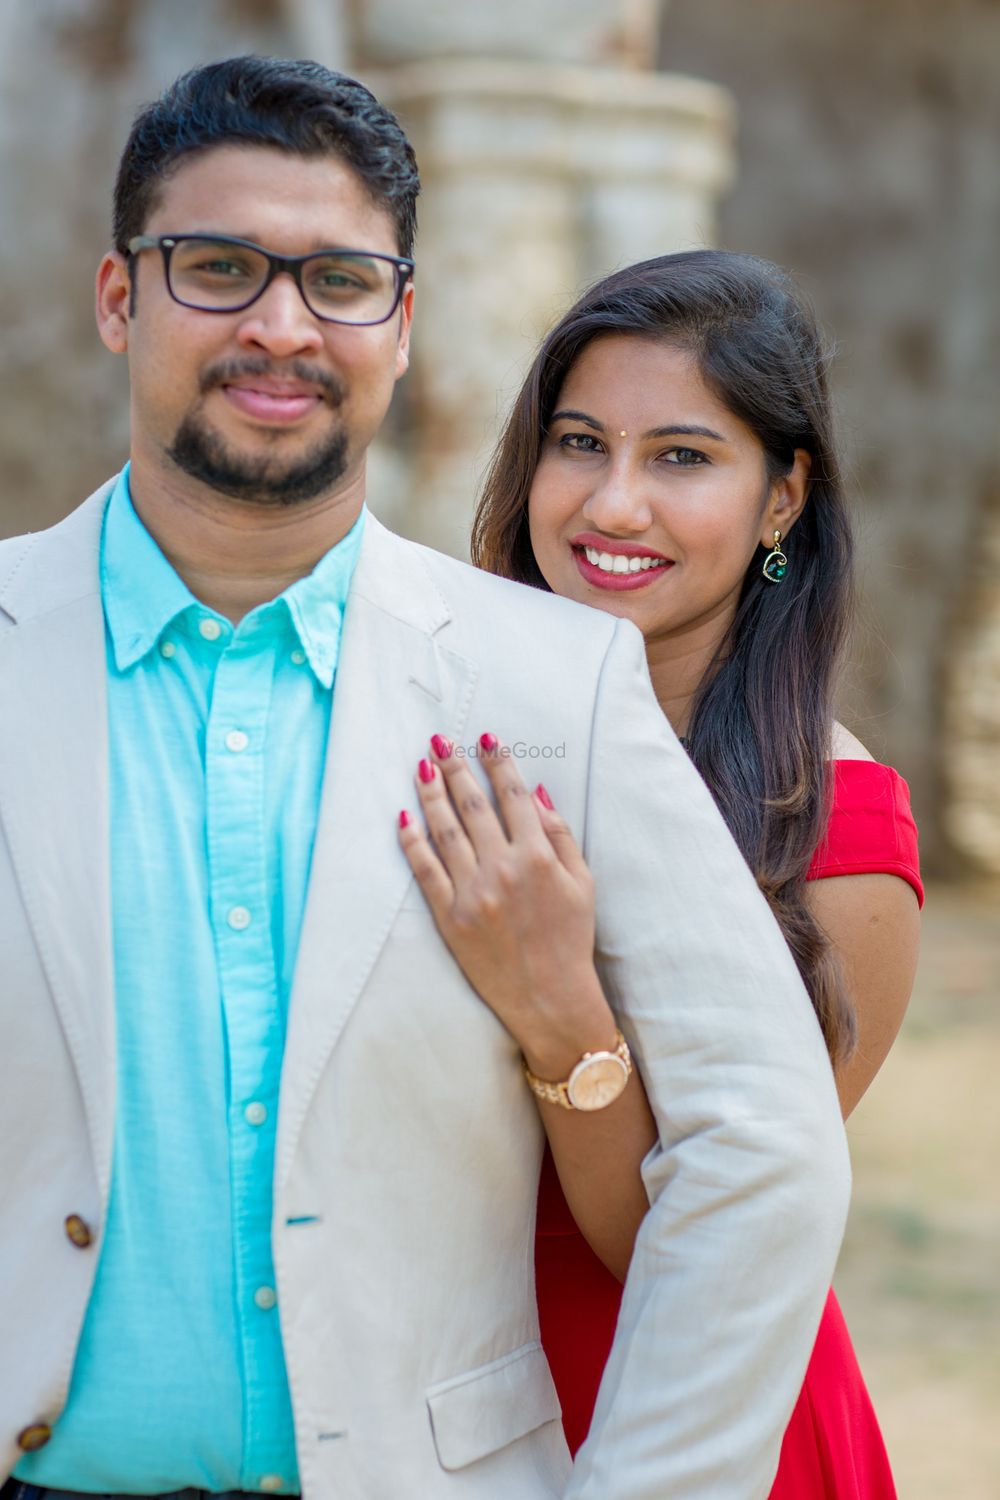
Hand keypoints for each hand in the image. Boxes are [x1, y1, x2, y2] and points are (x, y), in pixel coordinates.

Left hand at [397, 732, 616, 1076]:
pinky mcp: (449, 917)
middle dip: (456, 768)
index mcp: (538, 857)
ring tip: (422, 767)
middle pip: (473, 806)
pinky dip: (412, 841)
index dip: (498, 763)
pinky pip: (424, 870)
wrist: (549, 997)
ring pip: (445, 831)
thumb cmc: (570, 940)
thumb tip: (536, 793)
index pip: (513, 796)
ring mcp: (473, 893)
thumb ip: (560, 836)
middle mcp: (503, 869)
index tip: (485, 739)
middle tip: (440, 741)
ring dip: (431, 794)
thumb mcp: (582, 883)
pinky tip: (404, 817)